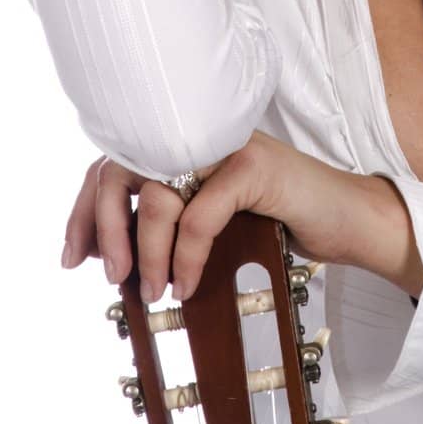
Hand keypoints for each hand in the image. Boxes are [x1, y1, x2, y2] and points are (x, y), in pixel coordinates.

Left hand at [60, 131, 422, 303]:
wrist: (350, 220)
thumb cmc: (282, 221)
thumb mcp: (214, 223)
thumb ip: (171, 224)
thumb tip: (113, 258)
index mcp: (185, 143)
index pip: (116, 161)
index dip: (85, 209)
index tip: (72, 257)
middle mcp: (200, 135)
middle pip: (123, 167)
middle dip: (104, 226)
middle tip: (109, 275)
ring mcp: (227, 146)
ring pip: (157, 192)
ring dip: (144, 249)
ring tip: (152, 288)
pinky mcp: (254, 167)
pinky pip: (199, 214)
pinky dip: (186, 254)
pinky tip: (188, 282)